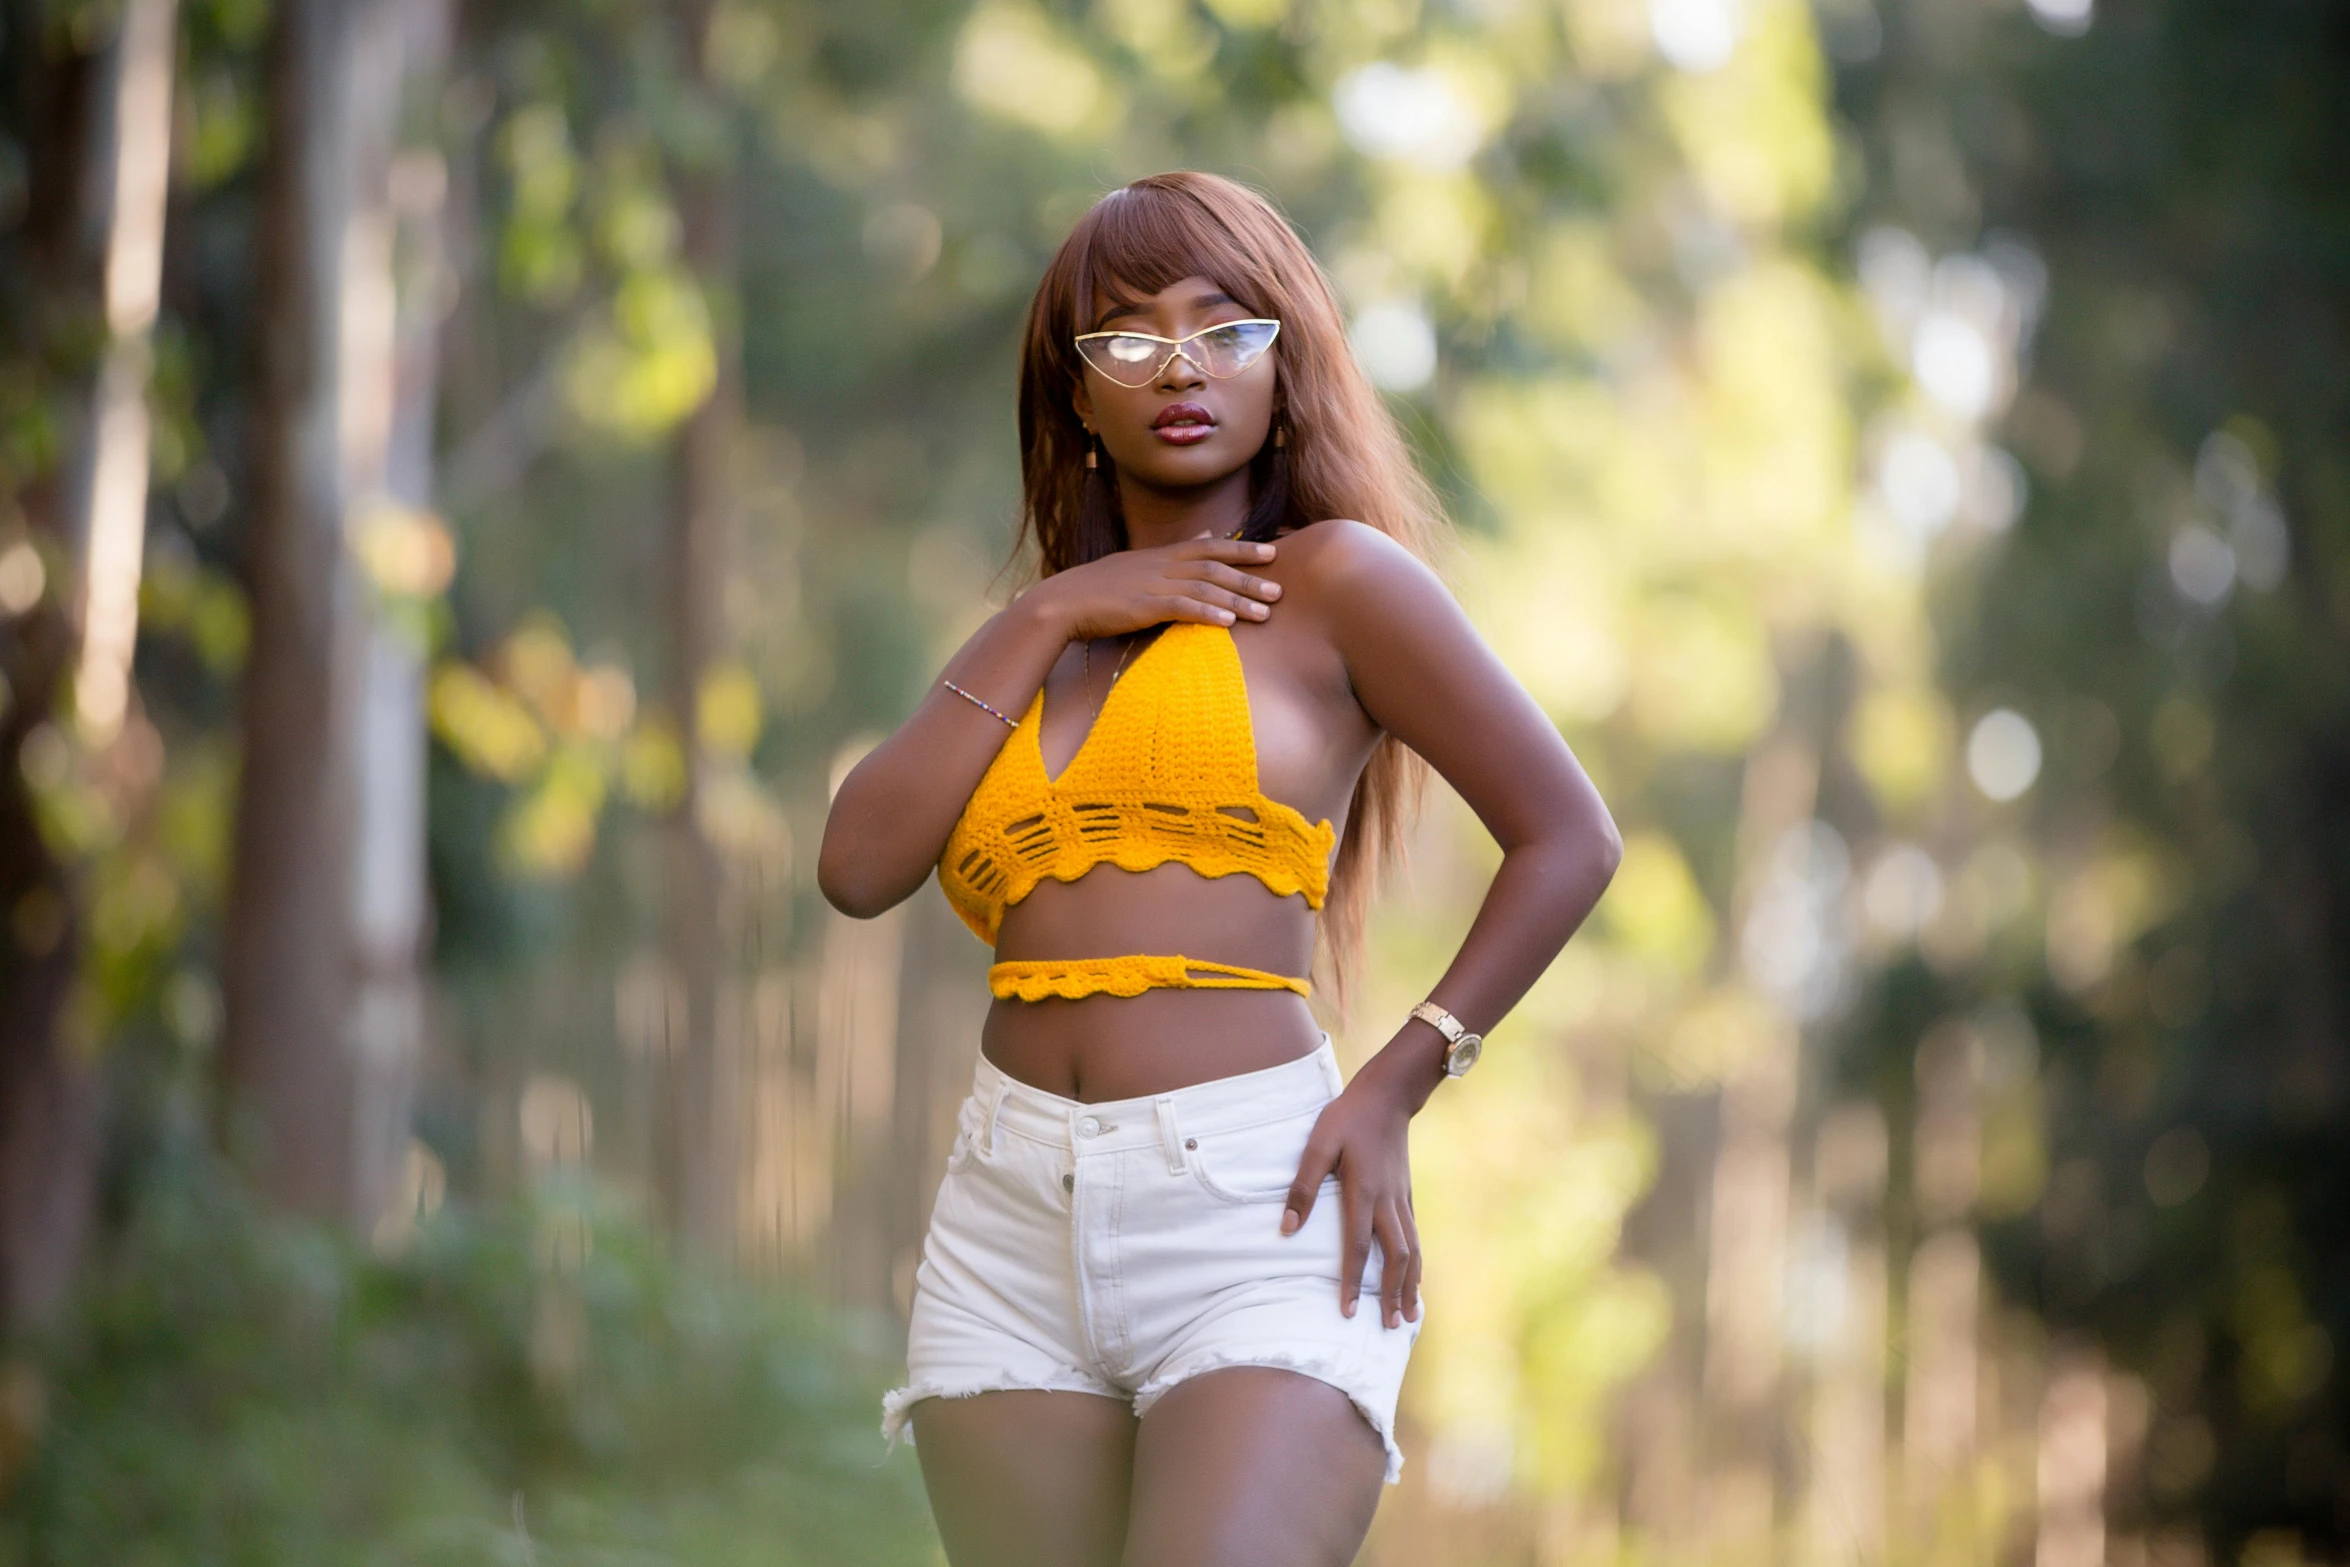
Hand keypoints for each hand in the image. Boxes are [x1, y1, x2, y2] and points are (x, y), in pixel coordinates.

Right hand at [1023, 536, 1281, 641]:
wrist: (1061, 602)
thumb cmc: (1099, 589)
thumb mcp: (1139, 563)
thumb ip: (1175, 552)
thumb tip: (1206, 535)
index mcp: (1161, 555)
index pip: (1210, 547)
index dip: (1243, 549)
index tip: (1273, 552)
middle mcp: (1161, 565)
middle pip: (1214, 566)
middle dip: (1249, 577)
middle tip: (1280, 588)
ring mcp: (1152, 584)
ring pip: (1204, 588)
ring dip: (1237, 600)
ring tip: (1265, 613)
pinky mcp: (1142, 606)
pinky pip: (1181, 608)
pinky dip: (1206, 613)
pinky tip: (1228, 624)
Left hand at [1283, 1066, 1421, 1328]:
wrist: (1387, 1095)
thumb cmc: (1347, 1118)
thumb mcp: (1318, 1144)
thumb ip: (1303, 1187)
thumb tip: (1287, 1230)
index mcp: (1363, 1192)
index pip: (1358, 1247)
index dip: (1352, 1282)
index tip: (1348, 1313)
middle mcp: (1387, 1202)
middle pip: (1395, 1257)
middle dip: (1391, 1294)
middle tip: (1388, 1327)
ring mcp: (1401, 1199)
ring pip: (1412, 1250)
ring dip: (1410, 1285)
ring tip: (1409, 1316)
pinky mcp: (1406, 1194)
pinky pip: (1415, 1236)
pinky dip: (1417, 1263)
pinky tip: (1414, 1278)